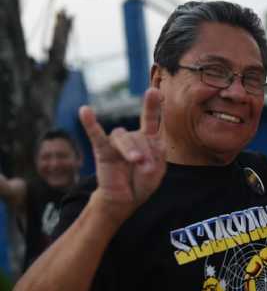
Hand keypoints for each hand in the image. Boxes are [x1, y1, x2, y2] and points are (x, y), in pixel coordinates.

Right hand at [79, 88, 165, 217]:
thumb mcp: (157, 171)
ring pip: (124, 138)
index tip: (153, 90)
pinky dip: (90, 123)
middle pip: (141, 136)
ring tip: (137, 162)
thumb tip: (139, 156)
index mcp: (149, 139)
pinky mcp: (102, 151)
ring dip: (132, 151)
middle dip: (147, 153)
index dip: (152, 105)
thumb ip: (154, 158)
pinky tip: (84, 111)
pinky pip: (96, 135)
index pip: (150, 119)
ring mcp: (116, 143)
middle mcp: (132, 137)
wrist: (126, 199)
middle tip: (147, 169)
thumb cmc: (142, 183)